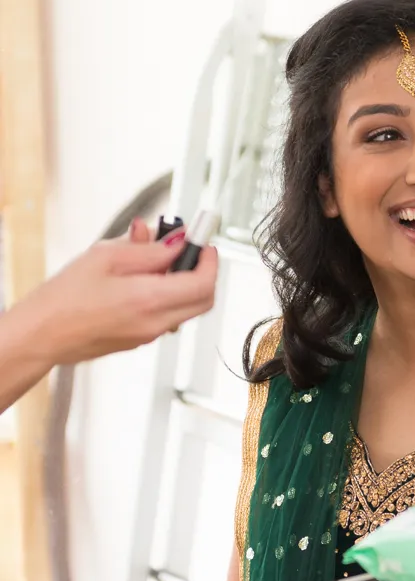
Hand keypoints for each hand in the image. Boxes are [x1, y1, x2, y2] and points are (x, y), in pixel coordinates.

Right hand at [13, 218, 217, 366]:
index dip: (209, 260)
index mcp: (150, 300)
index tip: (203, 243)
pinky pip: (166, 315)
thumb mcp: (107, 257)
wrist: (40, 335)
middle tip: (187, 250)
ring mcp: (149, 334)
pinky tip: (139, 279)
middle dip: (203, 271)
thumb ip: (150, 249)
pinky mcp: (140, 339)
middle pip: (204, 299)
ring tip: (153, 261)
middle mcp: (156, 322)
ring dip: (182, 282)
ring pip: (186, 307)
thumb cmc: (63, 299)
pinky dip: (165, 295)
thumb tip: (178, 240)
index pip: (204, 283)